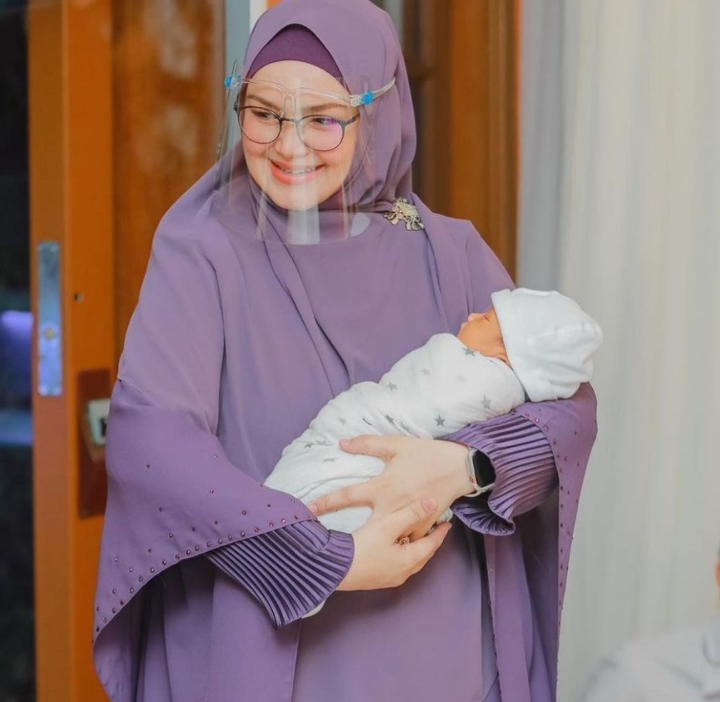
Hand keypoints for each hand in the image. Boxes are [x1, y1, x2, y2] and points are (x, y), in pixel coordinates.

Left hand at [309, 435, 471, 540]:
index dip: (326, 502)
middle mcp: (392, 506)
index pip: (348, 495)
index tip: (308, 510)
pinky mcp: (423, 526)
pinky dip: (399, 543)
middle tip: (325, 544)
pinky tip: (389, 549)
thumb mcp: (396, 444)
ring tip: (356, 552)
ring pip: (387, 538)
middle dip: (346, 536)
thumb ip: (368, 443)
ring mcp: (408, 519)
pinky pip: (407, 540)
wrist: (458, 467)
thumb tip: (342, 442)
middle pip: (363, 526)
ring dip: (374, 543)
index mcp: (383, 486)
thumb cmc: (425, 453)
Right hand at [336, 497, 452, 590]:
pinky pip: (400, 565)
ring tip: (419, 536)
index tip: (447, 523)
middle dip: (430, 541)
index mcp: (409, 560)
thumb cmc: (363, 547)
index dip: (440, 532)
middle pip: (423, 555)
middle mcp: (403, 573)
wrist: (336, 568)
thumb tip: (432, 502)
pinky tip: (398, 547)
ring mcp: (390, 578)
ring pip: (412, 561)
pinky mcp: (379, 579)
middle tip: (435, 528)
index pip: (431, 544)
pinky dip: (405, 554)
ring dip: (418, 549)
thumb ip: (411, 513)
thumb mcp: (388, 525)